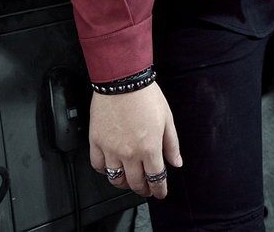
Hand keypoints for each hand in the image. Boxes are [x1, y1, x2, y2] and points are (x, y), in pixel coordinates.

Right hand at [89, 82, 182, 199]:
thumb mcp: (167, 118)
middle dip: (143, 189)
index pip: (156, 178)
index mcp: (150, 147)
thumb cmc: (146, 95)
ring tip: (128, 180)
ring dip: (124, 183)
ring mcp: (111, 149)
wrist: (123, 80)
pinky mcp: (96, 142)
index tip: (160, 192)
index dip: (159, 190)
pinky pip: (98, 165)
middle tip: (146, 189)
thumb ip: (172, 144)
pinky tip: (110, 167)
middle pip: (136, 183)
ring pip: (116, 179)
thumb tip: (177, 162)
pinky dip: (104, 170)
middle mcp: (130, 153)